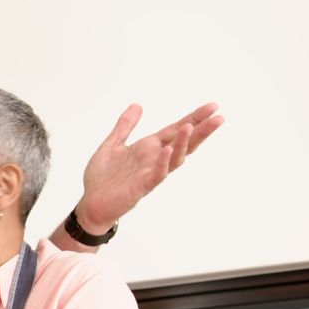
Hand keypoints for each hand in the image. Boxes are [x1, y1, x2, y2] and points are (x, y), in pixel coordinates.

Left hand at [78, 103, 224, 232]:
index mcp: (148, 148)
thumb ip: (125, 126)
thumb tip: (137, 105)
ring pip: (174, 159)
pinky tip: (167, 150)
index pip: (175, 130)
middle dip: (200, 131)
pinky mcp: (141, 187)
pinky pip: (156, 175)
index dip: (193, 118)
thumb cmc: (102, 177)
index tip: (212, 106)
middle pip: (183, 143)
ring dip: (183, 143)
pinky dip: (162, 162)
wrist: (91, 204)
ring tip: (190, 127)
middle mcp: (153, 159)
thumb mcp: (112, 145)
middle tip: (218, 118)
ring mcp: (149, 173)